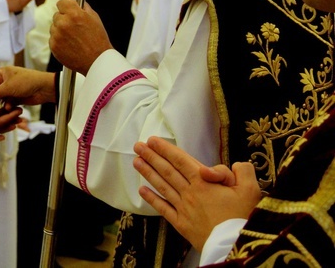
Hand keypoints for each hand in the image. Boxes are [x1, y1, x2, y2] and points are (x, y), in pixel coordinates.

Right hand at [0, 66, 55, 106]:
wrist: (45, 88)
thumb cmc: (27, 82)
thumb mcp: (8, 87)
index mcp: (0, 73)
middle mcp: (3, 81)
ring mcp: (9, 90)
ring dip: (0, 105)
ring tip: (2, 108)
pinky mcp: (15, 97)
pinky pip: (7, 104)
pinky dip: (8, 106)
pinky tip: (11, 108)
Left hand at [49, 0, 111, 74]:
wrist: (97, 61)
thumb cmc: (98, 39)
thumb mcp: (93, 18)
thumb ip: (79, 5)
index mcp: (74, 13)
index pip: (61, 3)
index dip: (66, 7)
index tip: (70, 12)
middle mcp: (63, 23)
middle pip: (56, 15)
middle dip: (64, 19)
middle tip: (75, 29)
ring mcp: (57, 35)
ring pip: (54, 27)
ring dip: (60, 30)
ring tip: (74, 38)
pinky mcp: (53, 46)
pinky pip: (52, 38)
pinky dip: (59, 41)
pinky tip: (70, 45)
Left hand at [133, 136, 261, 251]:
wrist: (236, 246)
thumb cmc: (244, 217)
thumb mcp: (250, 189)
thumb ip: (242, 171)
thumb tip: (234, 164)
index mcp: (204, 182)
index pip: (181, 160)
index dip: (166, 149)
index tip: (153, 140)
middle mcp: (190, 192)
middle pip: (168, 171)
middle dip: (152, 157)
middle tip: (138, 146)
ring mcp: (184, 208)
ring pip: (163, 186)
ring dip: (148, 173)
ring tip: (136, 161)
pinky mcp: (182, 224)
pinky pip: (163, 209)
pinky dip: (152, 199)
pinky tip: (142, 191)